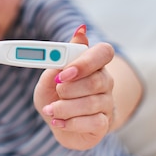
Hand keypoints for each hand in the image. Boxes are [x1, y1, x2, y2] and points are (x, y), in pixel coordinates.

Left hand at [33, 25, 114, 149]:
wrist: (58, 122)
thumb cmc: (55, 96)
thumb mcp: (48, 78)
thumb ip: (61, 60)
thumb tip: (80, 31)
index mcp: (93, 64)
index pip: (104, 52)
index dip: (85, 62)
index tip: (64, 73)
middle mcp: (105, 81)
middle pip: (96, 81)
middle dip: (69, 89)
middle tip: (57, 91)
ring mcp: (107, 103)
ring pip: (91, 103)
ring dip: (64, 108)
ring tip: (51, 110)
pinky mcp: (104, 123)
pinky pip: (94, 122)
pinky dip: (71, 123)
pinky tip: (59, 121)